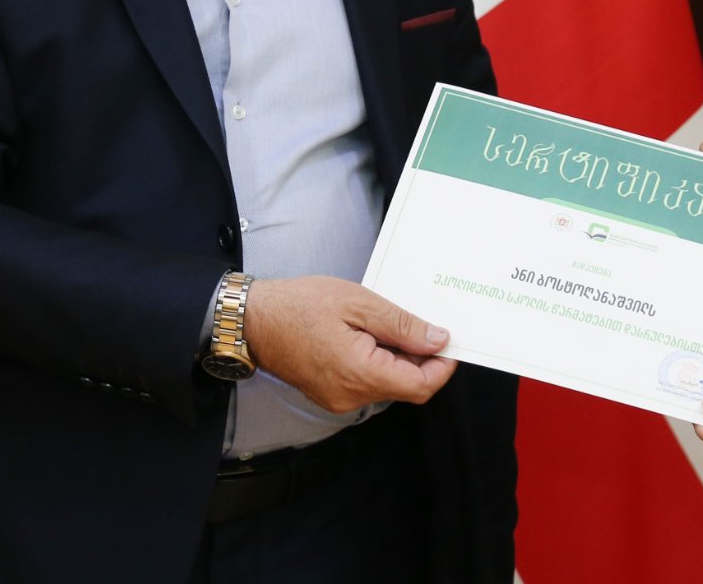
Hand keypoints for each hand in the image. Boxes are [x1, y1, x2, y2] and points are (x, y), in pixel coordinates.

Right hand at [244, 277, 457, 413]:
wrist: (253, 320)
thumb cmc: (299, 306)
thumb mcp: (358, 303)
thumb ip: (402, 325)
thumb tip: (438, 340)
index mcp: (360, 373)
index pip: (421, 386)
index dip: (442, 365)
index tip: (449, 341)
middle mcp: (351, 396)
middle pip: (406, 386)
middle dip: (421, 358)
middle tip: (421, 323)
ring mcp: (339, 399)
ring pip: (388, 384)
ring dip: (398, 358)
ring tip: (389, 323)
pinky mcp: (331, 393)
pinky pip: (368, 383)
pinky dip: (379, 362)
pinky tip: (371, 335)